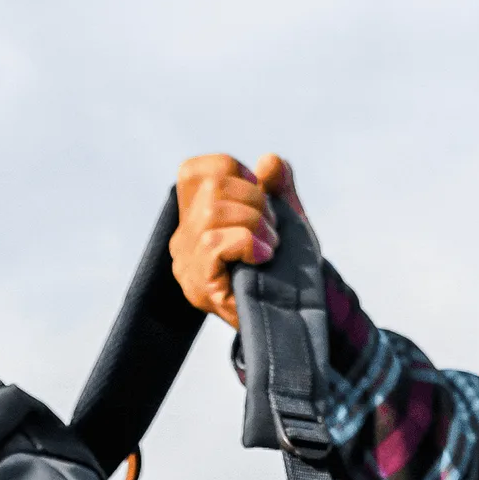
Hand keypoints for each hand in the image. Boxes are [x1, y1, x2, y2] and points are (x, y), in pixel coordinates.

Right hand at [170, 153, 307, 327]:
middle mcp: (183, 239)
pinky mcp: (199, 287)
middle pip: (212, 189)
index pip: (193, 172)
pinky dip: (247, 242)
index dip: (232, 170)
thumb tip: (268, 163)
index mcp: (195, 217)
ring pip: (211, 214)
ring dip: (254, 223)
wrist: (295, 316)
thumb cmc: (287, 266)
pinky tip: (264, 256)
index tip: (259, 194)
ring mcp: (187, 265)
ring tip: (270, 245)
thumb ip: (279, 185)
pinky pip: (214, 244)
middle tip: (273, 228)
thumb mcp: (286, 217)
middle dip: (254, 200)